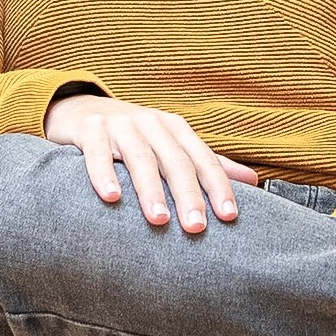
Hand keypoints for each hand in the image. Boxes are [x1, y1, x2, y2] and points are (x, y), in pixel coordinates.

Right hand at [43, 93, 260, 232]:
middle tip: (196, 227)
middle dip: (188, 195)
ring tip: (160, 220)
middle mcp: (152, 124)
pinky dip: (105, 174)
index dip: (218, 186)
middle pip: (175, 161)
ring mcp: (120, 124)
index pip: (203, 159)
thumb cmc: (135, 136)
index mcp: (176, 129)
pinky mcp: (90, 129)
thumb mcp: (172, 144)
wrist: (81, 108)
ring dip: (151, 190)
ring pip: (140, 158)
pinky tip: (112, 197)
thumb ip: (209, 164)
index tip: (230, 216)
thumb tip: (253, 181)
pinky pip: (98, 153)